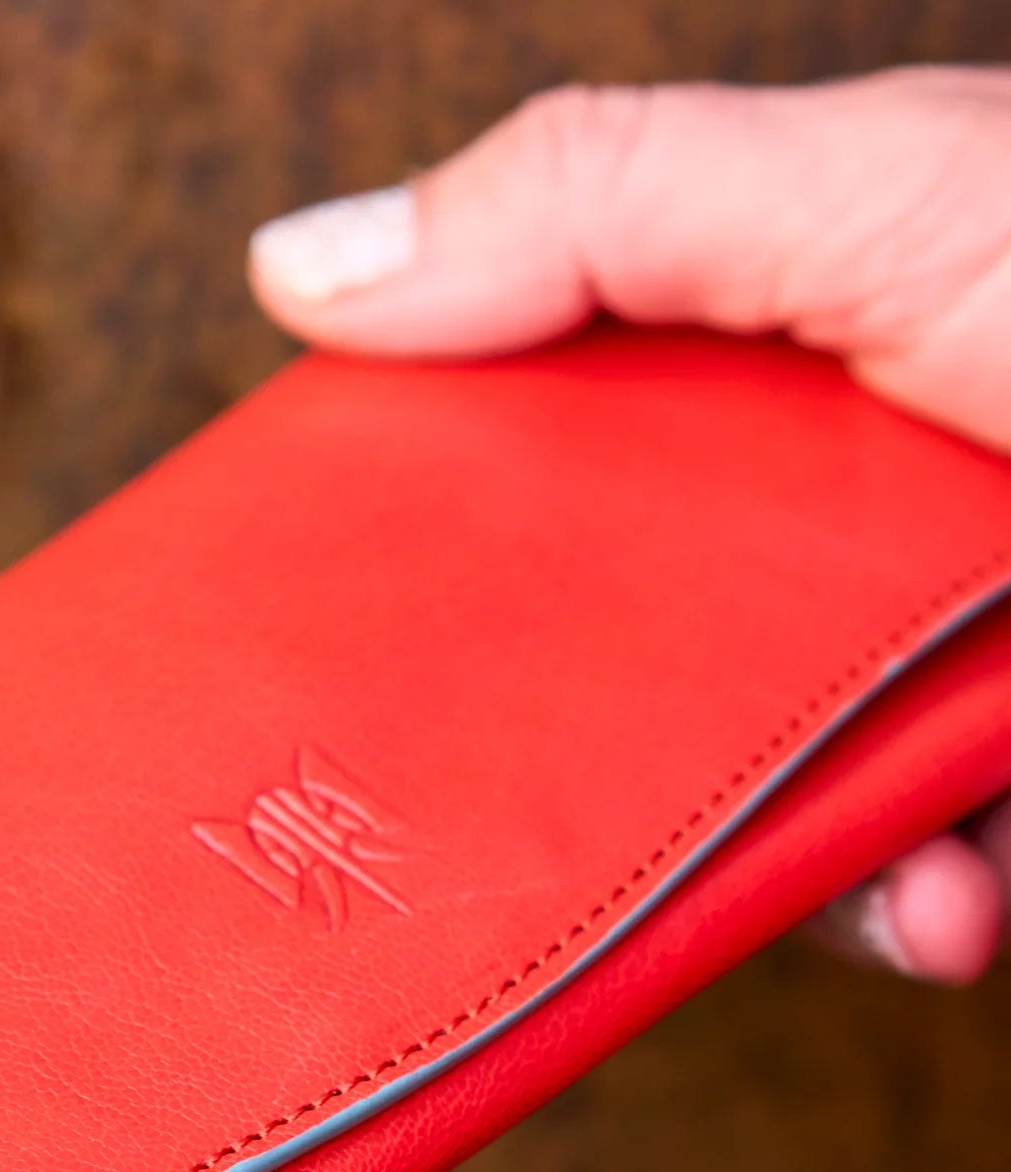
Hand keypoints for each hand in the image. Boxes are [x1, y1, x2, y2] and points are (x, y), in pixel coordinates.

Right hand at [250, 66, 1010, 985]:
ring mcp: (920, 660)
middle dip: (577, 736)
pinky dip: (920, 908)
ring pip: (747, 798)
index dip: (432, 514)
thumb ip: (596, 209)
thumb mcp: (877, 194)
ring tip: (849, 847)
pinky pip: (903, 885)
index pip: (538, 443)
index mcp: (770, 371)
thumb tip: (298, 271)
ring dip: (769, 857)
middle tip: (496, 793)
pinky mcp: (994, 778)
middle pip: (617, 648)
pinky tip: (954, 891)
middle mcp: (829, 519)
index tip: (344, 592)